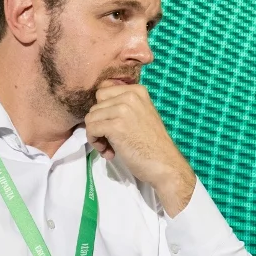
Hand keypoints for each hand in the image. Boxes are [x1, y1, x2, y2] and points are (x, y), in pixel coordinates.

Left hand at [85, 82, 195, 214]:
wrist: (165, 164)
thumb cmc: (153, 144)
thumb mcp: (141, 115)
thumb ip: (124, 107)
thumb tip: (97, 109)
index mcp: (136, 91)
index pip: (103, 93)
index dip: (103, 112)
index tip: (113, 127)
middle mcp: (129, 96)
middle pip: (95, 106)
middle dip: (99, 125)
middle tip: (111, 141)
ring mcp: (123, 110)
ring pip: (90, 118)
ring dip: (96, 136)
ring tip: (110, 149)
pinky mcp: (116, 126)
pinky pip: (91, 129)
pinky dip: (95, 143)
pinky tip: (109, 152)